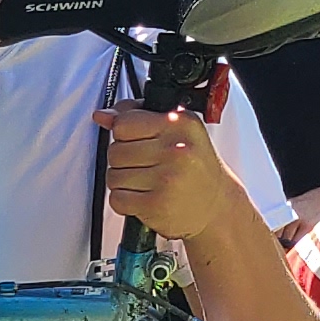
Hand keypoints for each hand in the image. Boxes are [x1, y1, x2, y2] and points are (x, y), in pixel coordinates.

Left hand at [97, 106, 253, 241]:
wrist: (216, 205)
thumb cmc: (195, 167)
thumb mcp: (177, 130)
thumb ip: (138, 116)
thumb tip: (103, 115)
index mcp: (180, 124)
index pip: (124, 122)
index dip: (124, 133)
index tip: (137, 140)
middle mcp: (176, 149)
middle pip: (115, 150)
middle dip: (124, 160)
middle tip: (146, 165)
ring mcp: (166, 178)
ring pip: (113, 175)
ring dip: (123, 181)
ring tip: (147, 181)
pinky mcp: (156, 204)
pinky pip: (117, 199)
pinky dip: (125, 200)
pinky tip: (144, 196)